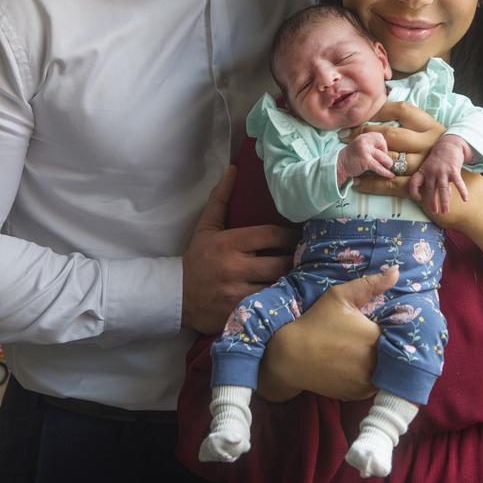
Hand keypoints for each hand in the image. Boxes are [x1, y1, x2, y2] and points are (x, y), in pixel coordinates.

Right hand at [182, 167, 299, 333]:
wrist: (176, 297)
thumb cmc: (197, 259)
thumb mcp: (206, 227)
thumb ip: (221, 198)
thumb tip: (234, 168)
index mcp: (229, 243)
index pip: (272, 235)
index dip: (292, 236)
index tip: (300, 236)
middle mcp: (234, 268)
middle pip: (281, 263)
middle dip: (296, 261)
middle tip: (306, 258)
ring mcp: (237, 294)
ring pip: (278, 287)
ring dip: (292, 282)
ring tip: (302, 276)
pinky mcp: (238, 314)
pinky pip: (269, 307)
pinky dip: (280, 302)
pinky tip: (288, 297)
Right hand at [258, 267, 398, 401]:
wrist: (291, 356)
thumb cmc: (316, 322)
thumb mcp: (339, 296)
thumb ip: (370, 284)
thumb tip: (396, 271)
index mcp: (375, 336)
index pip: (401, 333)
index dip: (398, 328)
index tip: (389, 323)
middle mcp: (376, 362)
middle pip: (396, 352)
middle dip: (392, 344)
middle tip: (380, 335)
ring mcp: (368, 381)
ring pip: (388, 370)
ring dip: (385, 361)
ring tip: (372, 349)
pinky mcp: (359, 394)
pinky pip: (376, 384)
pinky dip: (373, 375)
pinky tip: (361, 363)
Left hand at [347, 102, 444, 196]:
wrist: (462, 186)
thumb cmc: (441, 155)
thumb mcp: (433, 134)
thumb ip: (413, 124)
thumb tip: (383, 110)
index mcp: (431, 127)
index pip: (402, 110)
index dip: (379, 110)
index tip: (361, 113)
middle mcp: (429, 143)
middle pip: (391, 134)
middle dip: (365, 133)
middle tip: (346, 135)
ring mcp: (424, 165)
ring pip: (389, 158)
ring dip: (367, 158)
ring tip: (350, 155)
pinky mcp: (420, 185)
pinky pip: (390, 183)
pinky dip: (372, 184)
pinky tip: (359, 182)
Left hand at [409, 134, 469, 213]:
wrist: (448, 144)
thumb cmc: (439, 159)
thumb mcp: (432, 169)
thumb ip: (436, 182)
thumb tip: (446, 196)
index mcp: (423, 171)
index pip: (414, 183)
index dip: (414, 192)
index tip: (419, 199)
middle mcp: (431, 172)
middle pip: (430, 189)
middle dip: (431, 202)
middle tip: (434, 212)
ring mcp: (442, 171)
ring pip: (442, 189)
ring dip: (444, 201)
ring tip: (445, 211)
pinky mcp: (453, 170)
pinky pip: (458, 182)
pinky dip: (462, 191)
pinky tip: (465, 199)